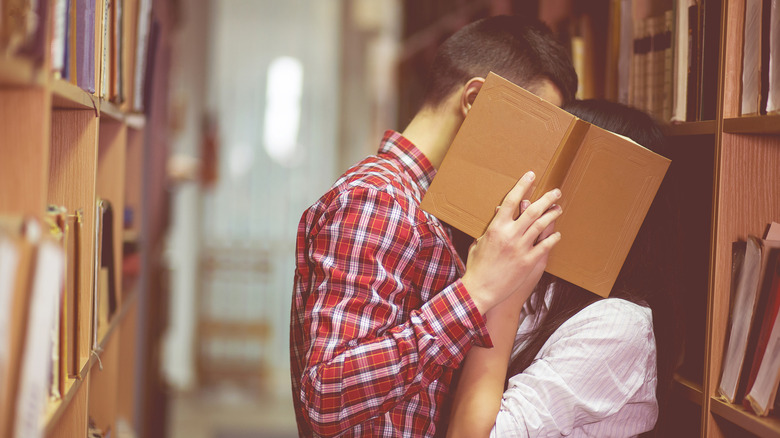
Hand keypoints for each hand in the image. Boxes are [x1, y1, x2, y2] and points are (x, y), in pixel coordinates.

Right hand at [461, 171, 561, 314]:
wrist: (480, 290)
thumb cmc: (476, 267)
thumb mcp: (478, 243)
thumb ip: (490, 228)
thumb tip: (499, 214)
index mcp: (495, 227)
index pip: (512, 200)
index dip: (522, 186)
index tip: (531, 176)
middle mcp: (510, 235)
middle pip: (532, 210)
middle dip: (546, 198)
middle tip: (556, 192)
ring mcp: (521, 248)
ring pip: (541, 225)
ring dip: (552, 215)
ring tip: (559, 208)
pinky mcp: (528, 262)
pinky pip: (545, 246)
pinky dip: (552, 238)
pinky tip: (557, 234)